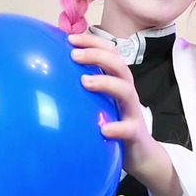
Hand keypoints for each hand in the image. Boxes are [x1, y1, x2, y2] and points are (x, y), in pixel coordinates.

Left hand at [68, 32, 182, 195]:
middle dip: (97, 55)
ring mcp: (132, 112)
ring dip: (106, 82)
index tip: (70, 38)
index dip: (93, 42)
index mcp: (117, 83)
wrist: (142, 156)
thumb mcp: (100, 106)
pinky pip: (128, 128)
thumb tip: (52, 79)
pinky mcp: (135, 133)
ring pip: (126, 90)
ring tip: (84, 82)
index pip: (110, 54)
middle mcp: (127, 93)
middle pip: (119, 65)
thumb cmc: (116, 126)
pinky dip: (116, 127)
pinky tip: (102, 129)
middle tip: (74, 54)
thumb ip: (85, 92)